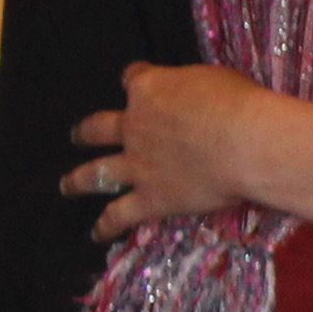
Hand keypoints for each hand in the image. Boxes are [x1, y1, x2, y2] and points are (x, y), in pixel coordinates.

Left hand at [67, 63, 277, 242]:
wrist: (245, 143)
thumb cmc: (239, 104)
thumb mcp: (214, 80)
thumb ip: (196, 92)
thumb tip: (199, 101)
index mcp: (151, 91)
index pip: (134, 78)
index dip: (137, 79)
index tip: (138, 81)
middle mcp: (134, 127)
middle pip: (99, 127)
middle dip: (86, 132)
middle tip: (78, 136)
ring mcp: (137, 164)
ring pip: (97, 172)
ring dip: (78, 179)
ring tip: (67, 185)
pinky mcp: (150, 198)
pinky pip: (121, 214)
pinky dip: (107, 225)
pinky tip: (97, 233)